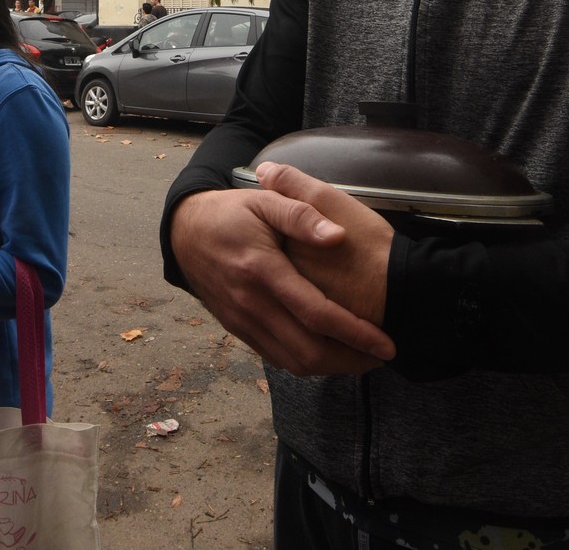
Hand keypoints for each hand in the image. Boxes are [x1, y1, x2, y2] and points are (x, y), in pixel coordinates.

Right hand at [170, 176, 394, 376]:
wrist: (183, 232)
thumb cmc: (229, 213)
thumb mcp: (264, 201)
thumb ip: (301, 215)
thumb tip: (337, 236)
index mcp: (262, 270)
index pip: (317, 313)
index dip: (356, 333)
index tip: (386, 343)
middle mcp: (251, 303)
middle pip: (308, 351)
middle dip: (350, 360)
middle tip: (380, 356)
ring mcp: (243, 320)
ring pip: (293, 362)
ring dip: (331, 367)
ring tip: (361, 358)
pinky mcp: (238, 329)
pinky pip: (276, 357)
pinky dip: (306, 361)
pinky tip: (328, 351)